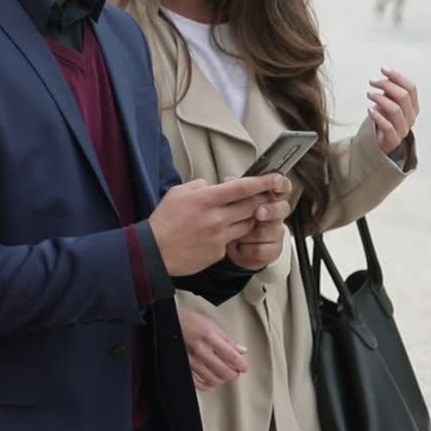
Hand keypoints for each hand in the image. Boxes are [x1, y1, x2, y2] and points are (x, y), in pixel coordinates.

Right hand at [150, 174, 291, 276]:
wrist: (154, 251)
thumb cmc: (163, 221)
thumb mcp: (177, 193)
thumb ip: (199, 186)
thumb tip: (212, 185)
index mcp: (206, 199)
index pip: (243, 187)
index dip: (263, 182)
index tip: (275, 178)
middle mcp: (217, 218)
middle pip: (253, 206)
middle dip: (262, 200)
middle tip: (265, 197)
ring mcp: (220, 237)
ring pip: (248, 225)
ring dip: (250, 218)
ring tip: (242, 214)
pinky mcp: (219, 252)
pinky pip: (234, 241)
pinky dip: (232, 235)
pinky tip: (220, 233)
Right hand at [180, 307, 247, 391]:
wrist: (169, 321)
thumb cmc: (188, 321)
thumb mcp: (211, 324)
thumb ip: (227, 340)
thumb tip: (240, 350)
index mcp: (210, 338)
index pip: (233, 358)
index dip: (242, 365)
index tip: (243, 367)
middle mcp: (201, 350)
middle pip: (225, 372)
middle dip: (233, 374)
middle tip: (234, 371)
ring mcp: (191, 360)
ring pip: (213, 380)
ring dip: (221, 380)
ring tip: (222, 375)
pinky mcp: (184, 367)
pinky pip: (197, 384)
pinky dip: (207, 385)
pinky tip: (210, 382)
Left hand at [368, 67, 418, 154]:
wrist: (381, 144)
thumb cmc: (384, 120)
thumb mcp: (388, 103)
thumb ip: (390, 91)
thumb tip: (385, 74)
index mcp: (413, 106)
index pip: (411, 88)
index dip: (398, 77)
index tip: (383, 69)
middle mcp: (411, 117)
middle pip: (403, 96)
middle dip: (387, 85)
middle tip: (372, 82)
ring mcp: (403, 129)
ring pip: (395, 109)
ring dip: (380, 98)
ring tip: (369, 94)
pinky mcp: (393, 139)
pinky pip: (387, 126)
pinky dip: (377, 116)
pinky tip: (369, 109)